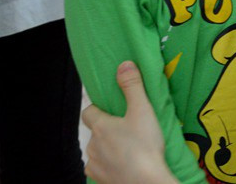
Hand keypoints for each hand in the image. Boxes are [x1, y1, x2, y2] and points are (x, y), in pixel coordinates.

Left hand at [82, 62, 176, 183]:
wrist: (146, 181)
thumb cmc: (145, 146)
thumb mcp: (143, 110)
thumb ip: (132, 86)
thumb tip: (124, 64)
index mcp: (101, 126)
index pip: (88, 112)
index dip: (98, 109)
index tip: (112, 109)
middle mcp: (92, 145)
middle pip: (95, 132)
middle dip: (107, 130)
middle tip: (128, 129)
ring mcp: (95, 164)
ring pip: (98, 150)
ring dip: (108, 148)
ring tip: (129, 148)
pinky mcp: (100, 179)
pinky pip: (100, 168)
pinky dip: (109, 165)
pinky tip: (124, 164)